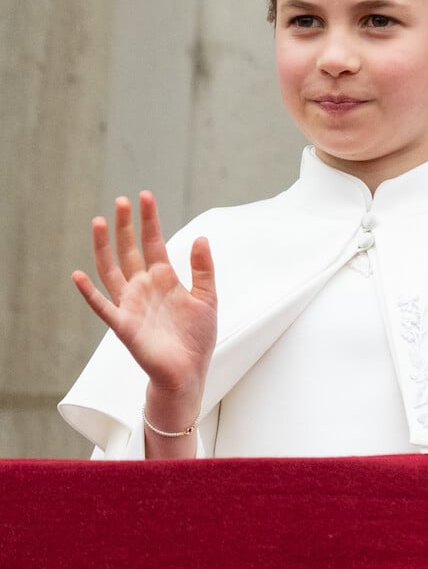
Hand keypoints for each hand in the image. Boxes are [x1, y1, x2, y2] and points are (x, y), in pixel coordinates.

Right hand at [72, 192, 216, 395]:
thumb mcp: (207, 297)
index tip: (145, 196)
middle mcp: (143, 287)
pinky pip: (102, 306)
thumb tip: (200, 237)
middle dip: (125, 226)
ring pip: (111, 270)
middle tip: (121, 201)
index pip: (153, 243)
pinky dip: (89, 292)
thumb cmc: (196, 337)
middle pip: (129, 250)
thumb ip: (203, 269)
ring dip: (103, 247)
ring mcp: (131, 304)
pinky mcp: (124, 325)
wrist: (189, 372)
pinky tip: (78, 276)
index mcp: (164, 279)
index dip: (149, 220)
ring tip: (98, 222)